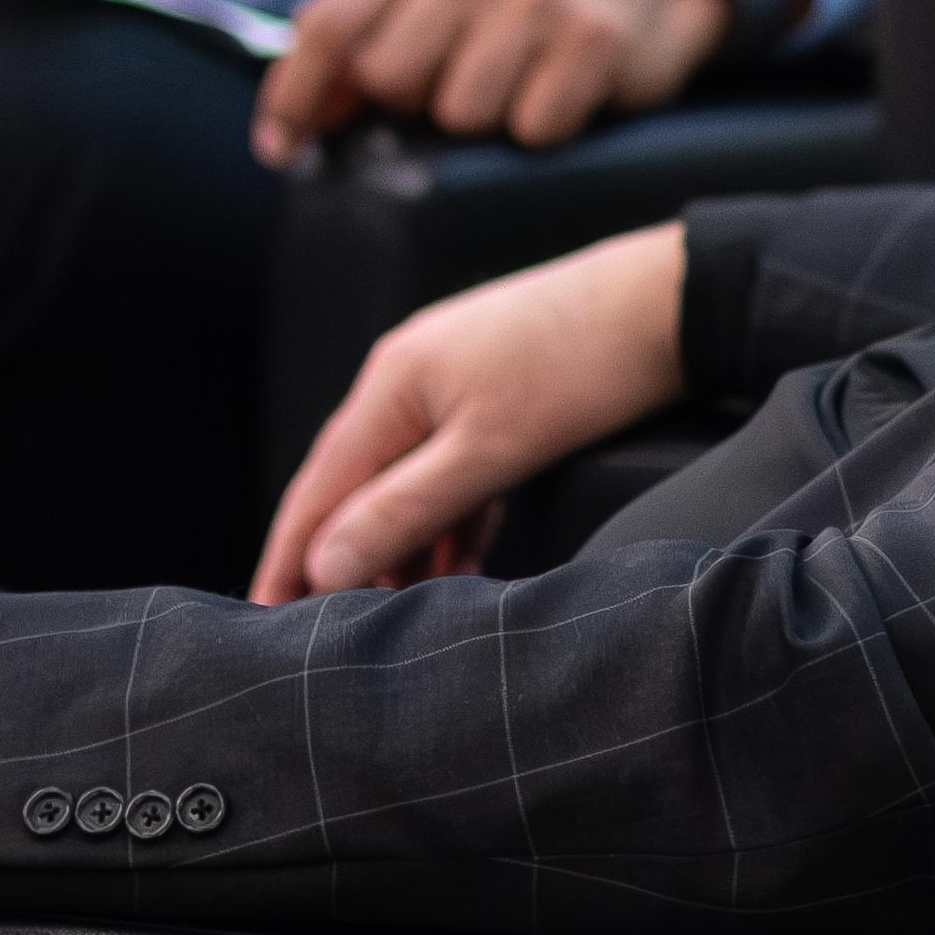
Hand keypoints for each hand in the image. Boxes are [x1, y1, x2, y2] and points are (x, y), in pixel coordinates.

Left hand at [247, 0, 733, 164]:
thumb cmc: (512, 8)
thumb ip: (358, 44)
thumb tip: (288, 125)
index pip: (327, 26)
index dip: (293, 97)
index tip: (278, 150)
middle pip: (388, 80)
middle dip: (408, 107)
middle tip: (452, 88)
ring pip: (459, 116)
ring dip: (481, 126)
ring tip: (511, 90)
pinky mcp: (592, 40)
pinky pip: (532, 130)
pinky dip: (541, 131)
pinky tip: (557, 95)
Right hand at [251, 224, 690, 601]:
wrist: (669, 302)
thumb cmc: (582, 367)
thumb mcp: (488, 455)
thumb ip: (402, 511)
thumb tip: (324, 563)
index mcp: (390, 387)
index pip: (316, 490)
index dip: (287, 558)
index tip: (265, 617)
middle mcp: (406, 379)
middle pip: (356, 487)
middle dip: (348, 560)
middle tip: (339, 631)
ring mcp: (450, 381)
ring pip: (408, 482)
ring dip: (406, 546)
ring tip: (410, 611)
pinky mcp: (493, 392)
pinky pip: (450, 467)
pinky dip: (452, 518)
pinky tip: (463, 561)